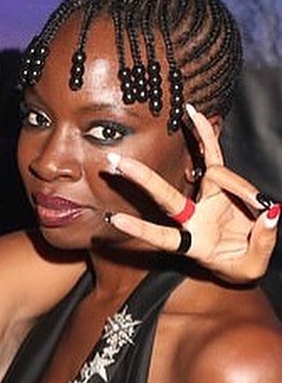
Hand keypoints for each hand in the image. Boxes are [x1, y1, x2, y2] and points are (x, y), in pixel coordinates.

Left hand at [105, 104, 278, 283]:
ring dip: (241, 188)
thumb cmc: (242, 265)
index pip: (163, 238)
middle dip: (143, 180)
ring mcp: (205, 200)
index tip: (116, 220)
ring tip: (259, 207)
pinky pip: (214, 156)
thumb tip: (271, 214)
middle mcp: (193, 220)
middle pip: (164, 198)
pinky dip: (206, 137)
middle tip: (118, 164)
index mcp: (192, 244)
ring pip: (213, 176)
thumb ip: (263, 243)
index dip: (141, 230)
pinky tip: (194, 116)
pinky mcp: (220, 184)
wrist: (248, 255)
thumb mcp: (252, 266)